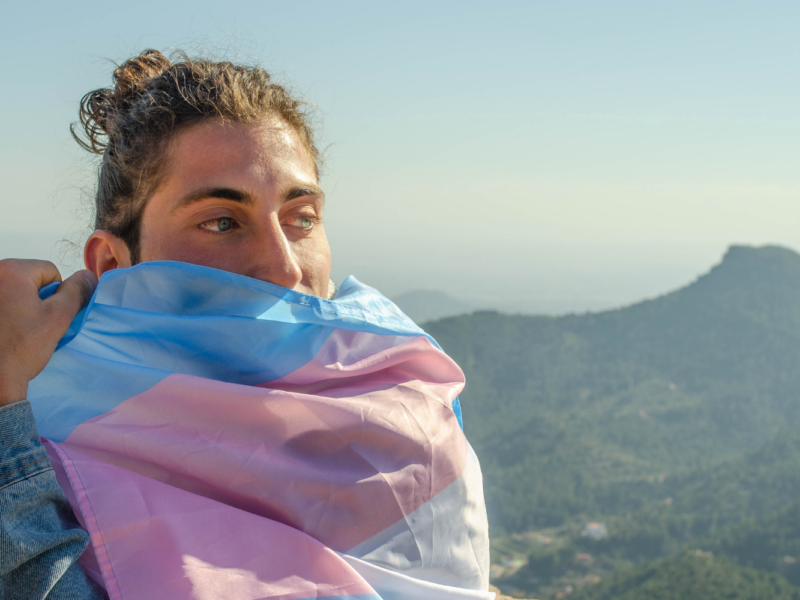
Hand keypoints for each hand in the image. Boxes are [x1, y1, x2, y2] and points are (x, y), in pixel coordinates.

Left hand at [0, 259, 96, 406]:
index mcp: (10, 270)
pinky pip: (3, 303)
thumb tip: (89, 275)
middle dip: (37, 300)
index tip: (44, 317)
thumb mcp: (58, 317)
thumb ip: (77, 292)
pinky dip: (7, 314)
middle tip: (31, 326)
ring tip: (16, 331)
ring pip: (15, 292)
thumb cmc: (23, 347)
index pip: (50, 271)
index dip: (56, 296)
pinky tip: (5, 333)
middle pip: (30, 280)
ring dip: (22, 307)